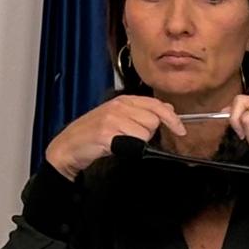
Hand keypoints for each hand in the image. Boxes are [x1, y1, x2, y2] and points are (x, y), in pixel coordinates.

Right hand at [44, 95, 188, 180]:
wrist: (67, 147)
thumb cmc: (92, 134)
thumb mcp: (117, 117)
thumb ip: (140, 112)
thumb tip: (168, 110)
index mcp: (122, 100)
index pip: (156, 104)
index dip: (171, 118)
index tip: (180, 130)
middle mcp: (118, 106)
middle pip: (153, 120)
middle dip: (147, 133)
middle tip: (129, 137)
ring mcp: (111, 119)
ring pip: (144, 133)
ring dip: (136, 142)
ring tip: (119, 142)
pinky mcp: (106, 133)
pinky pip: (132, 143)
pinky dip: (126, 149)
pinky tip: (113, 147)